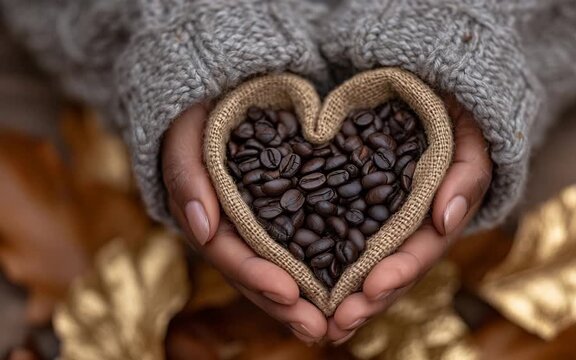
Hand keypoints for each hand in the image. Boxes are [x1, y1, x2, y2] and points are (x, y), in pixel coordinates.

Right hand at [161, 104, 326, 343]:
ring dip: (302, 301)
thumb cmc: (198, 110)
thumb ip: (186, 173)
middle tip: (319, 329)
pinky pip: (296, 249)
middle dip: (285, 305)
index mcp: (205, 214)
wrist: (219, 94)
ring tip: (335, 325)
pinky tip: (340, 291)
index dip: (256, 275)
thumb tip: (202, 227)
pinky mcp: (279, 216)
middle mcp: (229, 228)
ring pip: (276, 270)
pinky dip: (315, 272)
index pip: (228, 253)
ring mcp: (254, 226)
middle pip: (255, 274)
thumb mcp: (186, 131)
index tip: (289, 292)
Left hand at [326, 98, 492, 343]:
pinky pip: (339, 239)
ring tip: (319, 323)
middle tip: (338, 323)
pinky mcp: (355, 208)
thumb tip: (447, 218)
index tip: (372, 288)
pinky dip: (324, 264)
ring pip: (363, 266)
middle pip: (389, 270)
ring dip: (344, 297)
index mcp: (438, 216)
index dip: (399, 272)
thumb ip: (467, 174)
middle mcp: (409, 227)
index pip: (420, 250)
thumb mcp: (471, 136)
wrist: (431, 98)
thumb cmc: (456, 116)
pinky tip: (301, 284)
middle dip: (366, 301)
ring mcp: (382, 221)